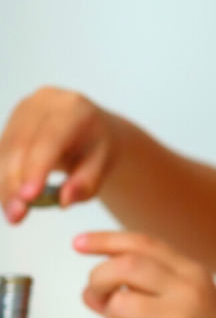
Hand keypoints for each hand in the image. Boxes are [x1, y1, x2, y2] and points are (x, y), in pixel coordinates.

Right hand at [0, 88, 122, 223]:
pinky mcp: (11, 121)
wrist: (93, 129)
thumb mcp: (103, 166)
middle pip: (21, 146)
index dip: (36, 168)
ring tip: (14, 214)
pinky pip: (1, 152)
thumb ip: (86, 183)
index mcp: (75, 108)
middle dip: (15, 183)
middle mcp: (45, 102)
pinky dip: (3, 178)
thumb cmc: (98, 149)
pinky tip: (9, 200)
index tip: (29, 197)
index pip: (50, 140)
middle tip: (17, 215)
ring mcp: (24, 109)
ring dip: (5, 185)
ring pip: (6, 151)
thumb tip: (64, 200)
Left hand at [75, 231, 215, 317]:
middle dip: (98, 279)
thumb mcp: (193, 299)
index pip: (143, 243)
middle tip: (97, 297)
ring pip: (117, 305)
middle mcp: (187, 289)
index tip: (79, 243)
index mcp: (193, 272)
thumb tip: (94, 290)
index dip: (105, 240)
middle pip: (124, 266)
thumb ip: (149, 288)